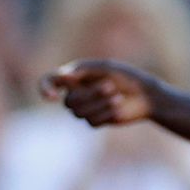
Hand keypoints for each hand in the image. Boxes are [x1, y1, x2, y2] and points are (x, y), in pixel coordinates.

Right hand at [46, 58, 161, 125]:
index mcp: (74, 77)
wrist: (145, 95)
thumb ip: (82, 70)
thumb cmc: (125, 76)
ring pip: (79, 113)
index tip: (50, 96)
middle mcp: (75, 93)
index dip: (44, 88)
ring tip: (117, 96)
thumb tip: (62, 76)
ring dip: (99, 103)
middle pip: (68, 102)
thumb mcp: (104, 68)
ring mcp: (84, 109)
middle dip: (90, 95)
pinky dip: (106, 112)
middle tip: (110, 86)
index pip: (49, 82)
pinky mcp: (95, 121)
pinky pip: (91, 121)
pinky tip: (118, 105)